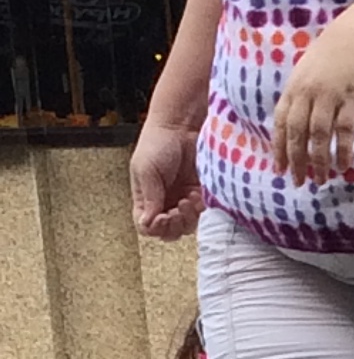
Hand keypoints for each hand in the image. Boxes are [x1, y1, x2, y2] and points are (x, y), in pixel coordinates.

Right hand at [130, 119, 205, 240]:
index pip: (147, 227)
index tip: (162, 216)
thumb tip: (146, 224)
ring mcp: (184, 201)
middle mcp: (165, 203)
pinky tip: (198, 194)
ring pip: (188, 227)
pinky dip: (201, 209)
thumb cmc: (158, 142)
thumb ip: (148, 198)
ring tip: (188, 198)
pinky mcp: (202, 196)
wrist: (182, 126)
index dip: (155, 228)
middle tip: (177, 208)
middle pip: (169, 232)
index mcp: (146, 199)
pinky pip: (203, 215)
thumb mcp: (146, 170)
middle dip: (175, 225)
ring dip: (189, 217)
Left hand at [269, 11, 353, 184]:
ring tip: (322, 179)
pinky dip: (342, 150)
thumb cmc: (334, 55)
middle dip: (296, 160)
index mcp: (295, 87)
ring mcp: (330, 95)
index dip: (279, 148)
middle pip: (297, 132)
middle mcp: (308, 92)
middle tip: (299, 181)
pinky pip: (344, 130)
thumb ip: (300, 96)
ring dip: (319, 160)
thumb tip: (294, 124)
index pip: (282, 122)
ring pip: (318, 134)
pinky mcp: (352, 98)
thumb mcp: (308, 71)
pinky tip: (344, 166)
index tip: (280, 169)